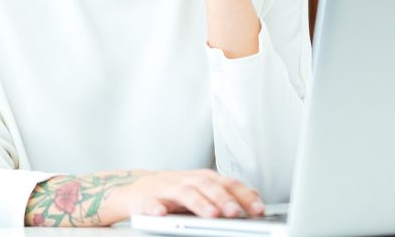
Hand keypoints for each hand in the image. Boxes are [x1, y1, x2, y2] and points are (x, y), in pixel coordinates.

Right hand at [112, 169, 264, 219]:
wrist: (136, 189)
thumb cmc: (172, 191)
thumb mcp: (201, 188)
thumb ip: (225, 192)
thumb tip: (255, 196)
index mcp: (201, 178)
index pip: (226, 183)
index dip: (242, 194)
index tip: (258, 208)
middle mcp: (185, 180)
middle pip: (207, 186)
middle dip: (223, 199)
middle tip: (236, 212)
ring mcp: (165, 189)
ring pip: (184, 193)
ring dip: (199, 203)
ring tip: (211, 215)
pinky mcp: (145, 199)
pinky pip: (151, 203)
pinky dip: (156, 208)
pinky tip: (162, 214)